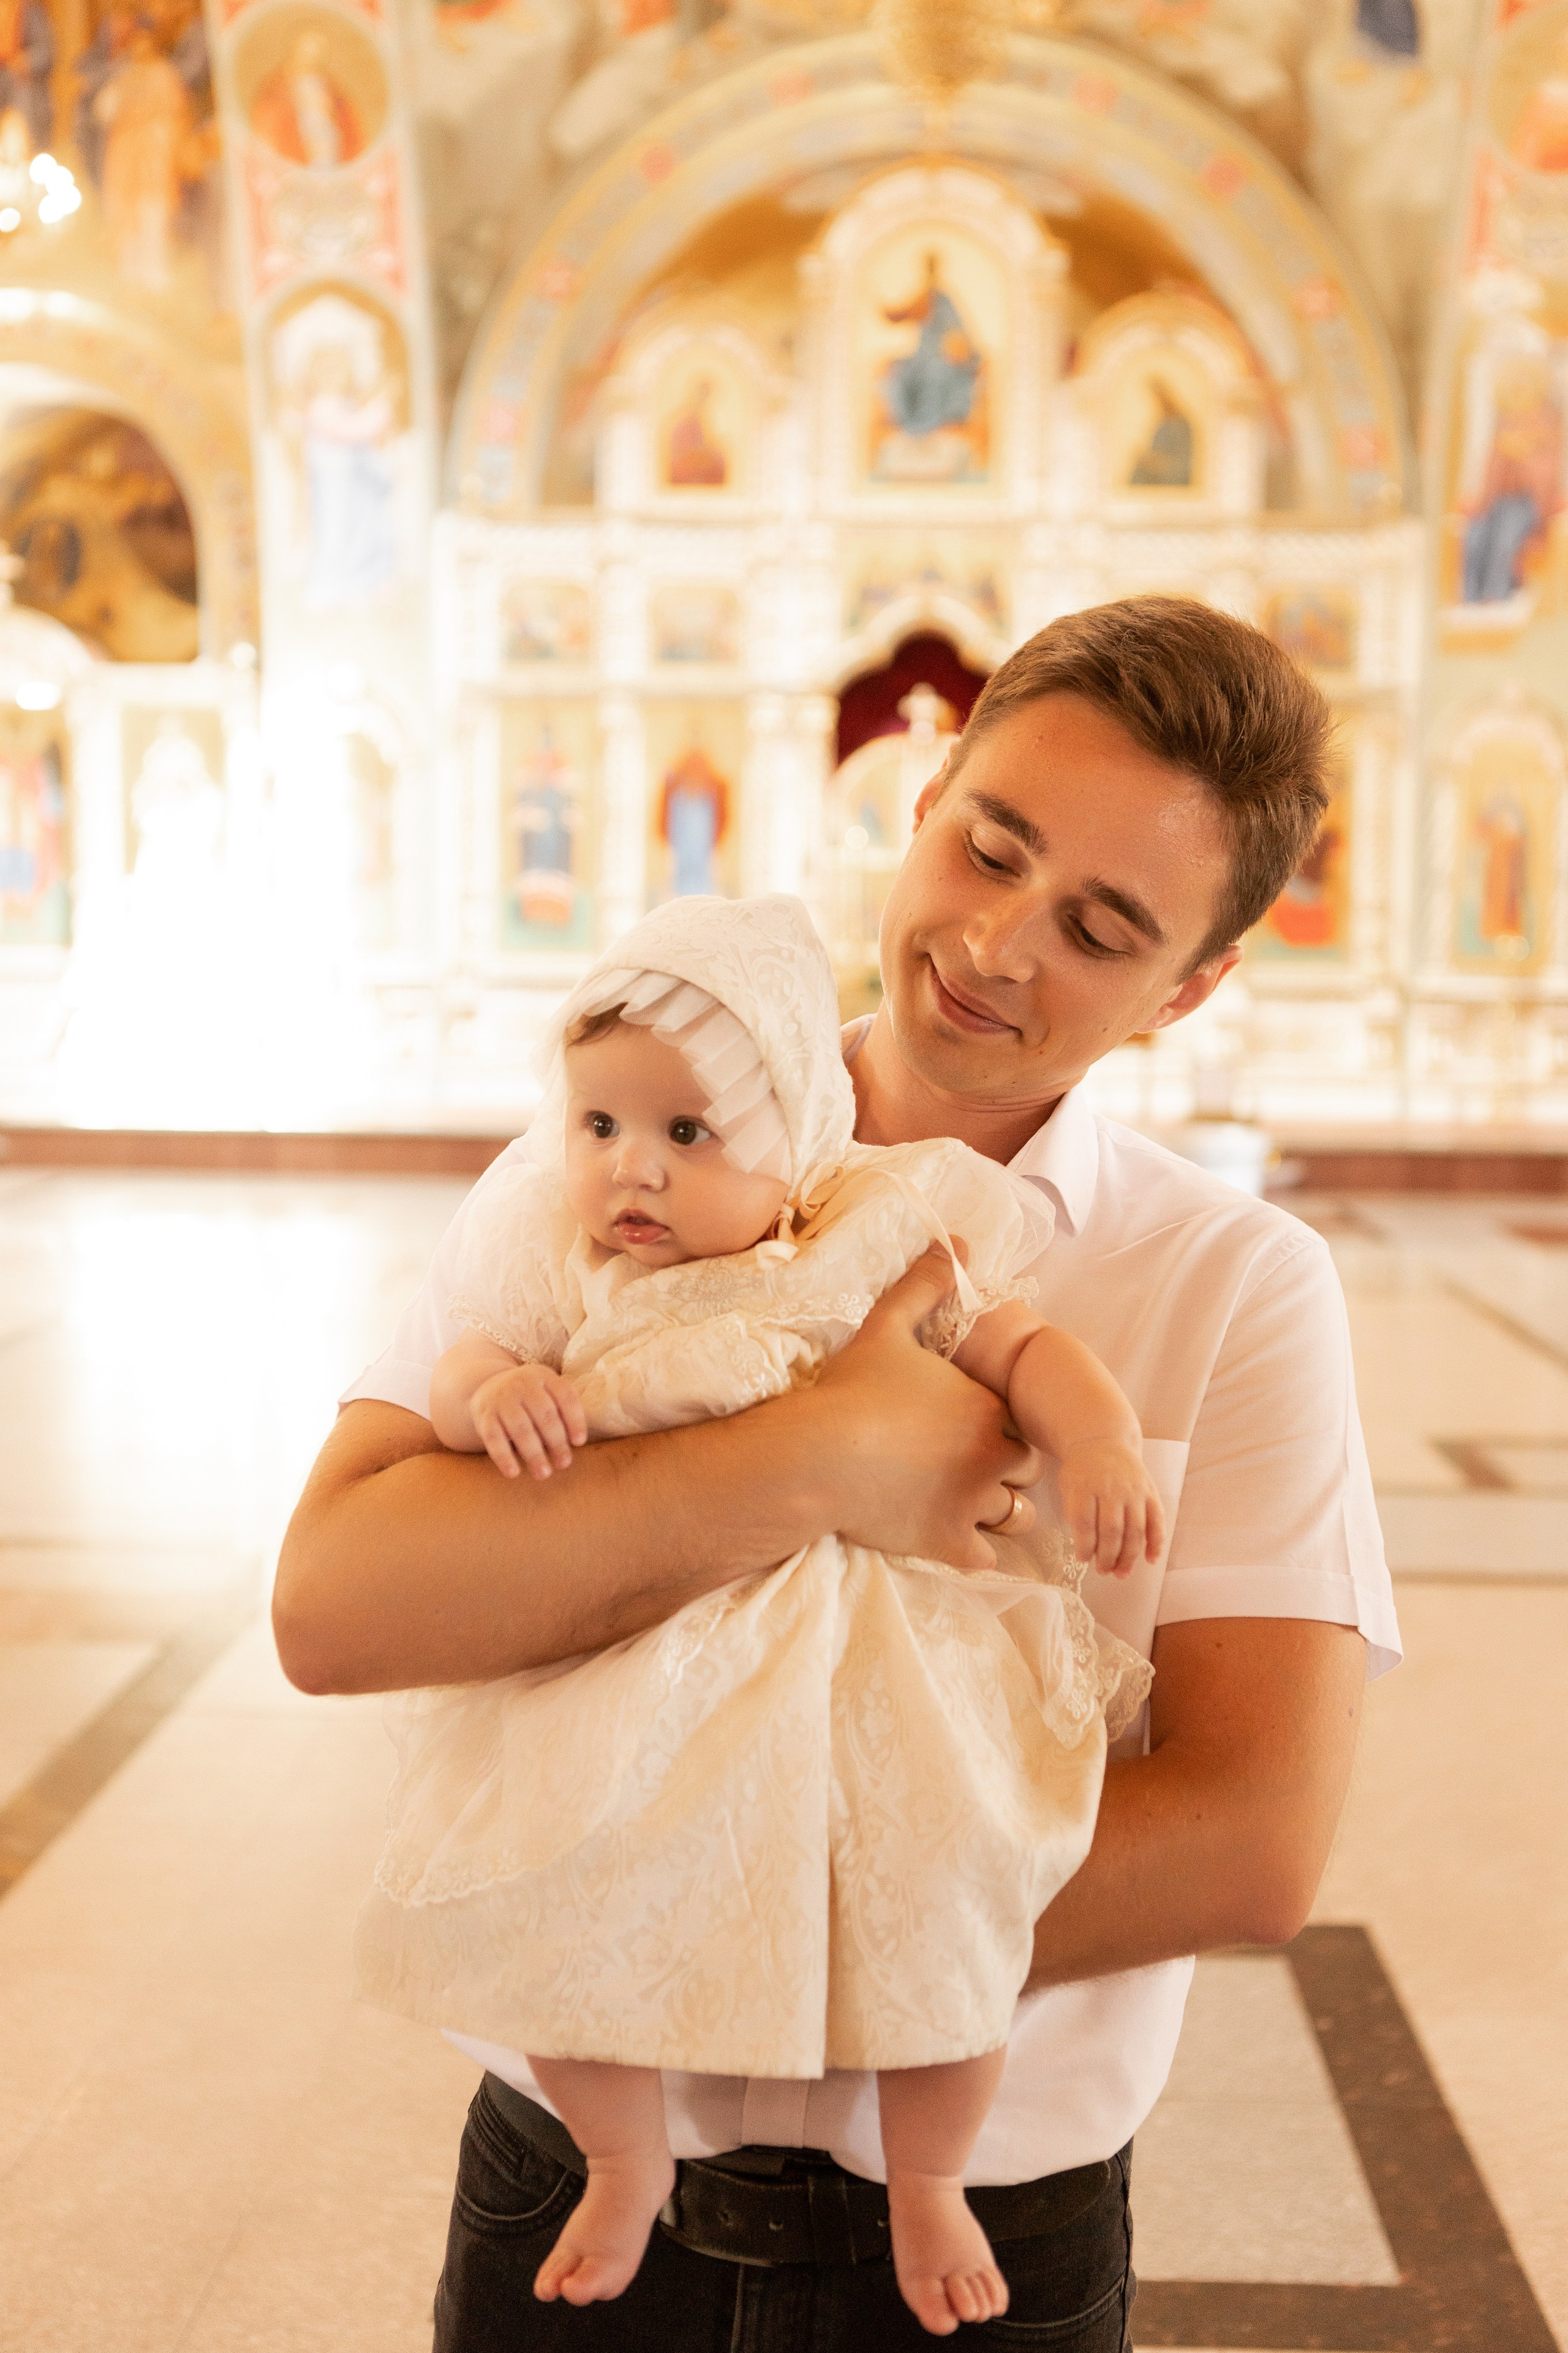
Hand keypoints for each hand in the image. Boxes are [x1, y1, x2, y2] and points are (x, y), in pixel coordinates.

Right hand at [469, 1363, 586, 1480]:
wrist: (488, 1387)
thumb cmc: (529, 1397)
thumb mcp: (547, 1392)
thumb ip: (563, 1410)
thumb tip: (575, 1442)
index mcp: (543, 1376)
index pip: (565, 1394)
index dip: (574, 1419)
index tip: (579, 1442)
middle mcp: (522, 1383)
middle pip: (544, 1414)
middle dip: (556, 1441)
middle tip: (564, 1464)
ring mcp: (501, 1399)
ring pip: (521, 1428)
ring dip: (534, 1454)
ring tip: (544, 1474)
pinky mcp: (484, 1416)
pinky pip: (494, 1438)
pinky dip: (503, 1457)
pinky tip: (513, 1473)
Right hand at [813, 1245, 1041, 1571]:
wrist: (817, 1455)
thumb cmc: (852, 1390)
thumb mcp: (887, 1326)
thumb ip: (925, 1285)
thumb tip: (954, 1243)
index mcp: (988, 1408)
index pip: (1021, 1423)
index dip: (999, 1427)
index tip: (962, 1428)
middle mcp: (993, 1457)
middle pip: (1027, 1470)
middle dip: (1005, 1470)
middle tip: (964, 1466)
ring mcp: (973, 1505)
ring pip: (1018, 1517)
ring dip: (998, 1511)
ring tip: (960, 1501)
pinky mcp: (948, 1544)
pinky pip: (988, 1557)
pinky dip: (974, 1549)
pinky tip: (947, 1534)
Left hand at [1058, 1438, 1165, 1578]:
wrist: (1103, 1441)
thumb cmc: (1082, 1471)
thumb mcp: (1069, 1486)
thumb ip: (1075, 1515)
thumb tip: (1087, 1551)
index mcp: (1085, 1485)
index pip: (1085, 1522)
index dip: (1085, 1546)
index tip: (1083, 1560)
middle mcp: (1112, 1487)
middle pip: (1112, 1530)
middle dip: (1108, 1557)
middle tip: (1103, 1571)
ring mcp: (1134, 1490)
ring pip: (1135, 1529)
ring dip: (1129, 1556)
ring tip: (1121, 1573)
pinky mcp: (1150, 1492)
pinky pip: (1157, 1520)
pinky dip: (1156, 1542)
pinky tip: (1150, 1559)